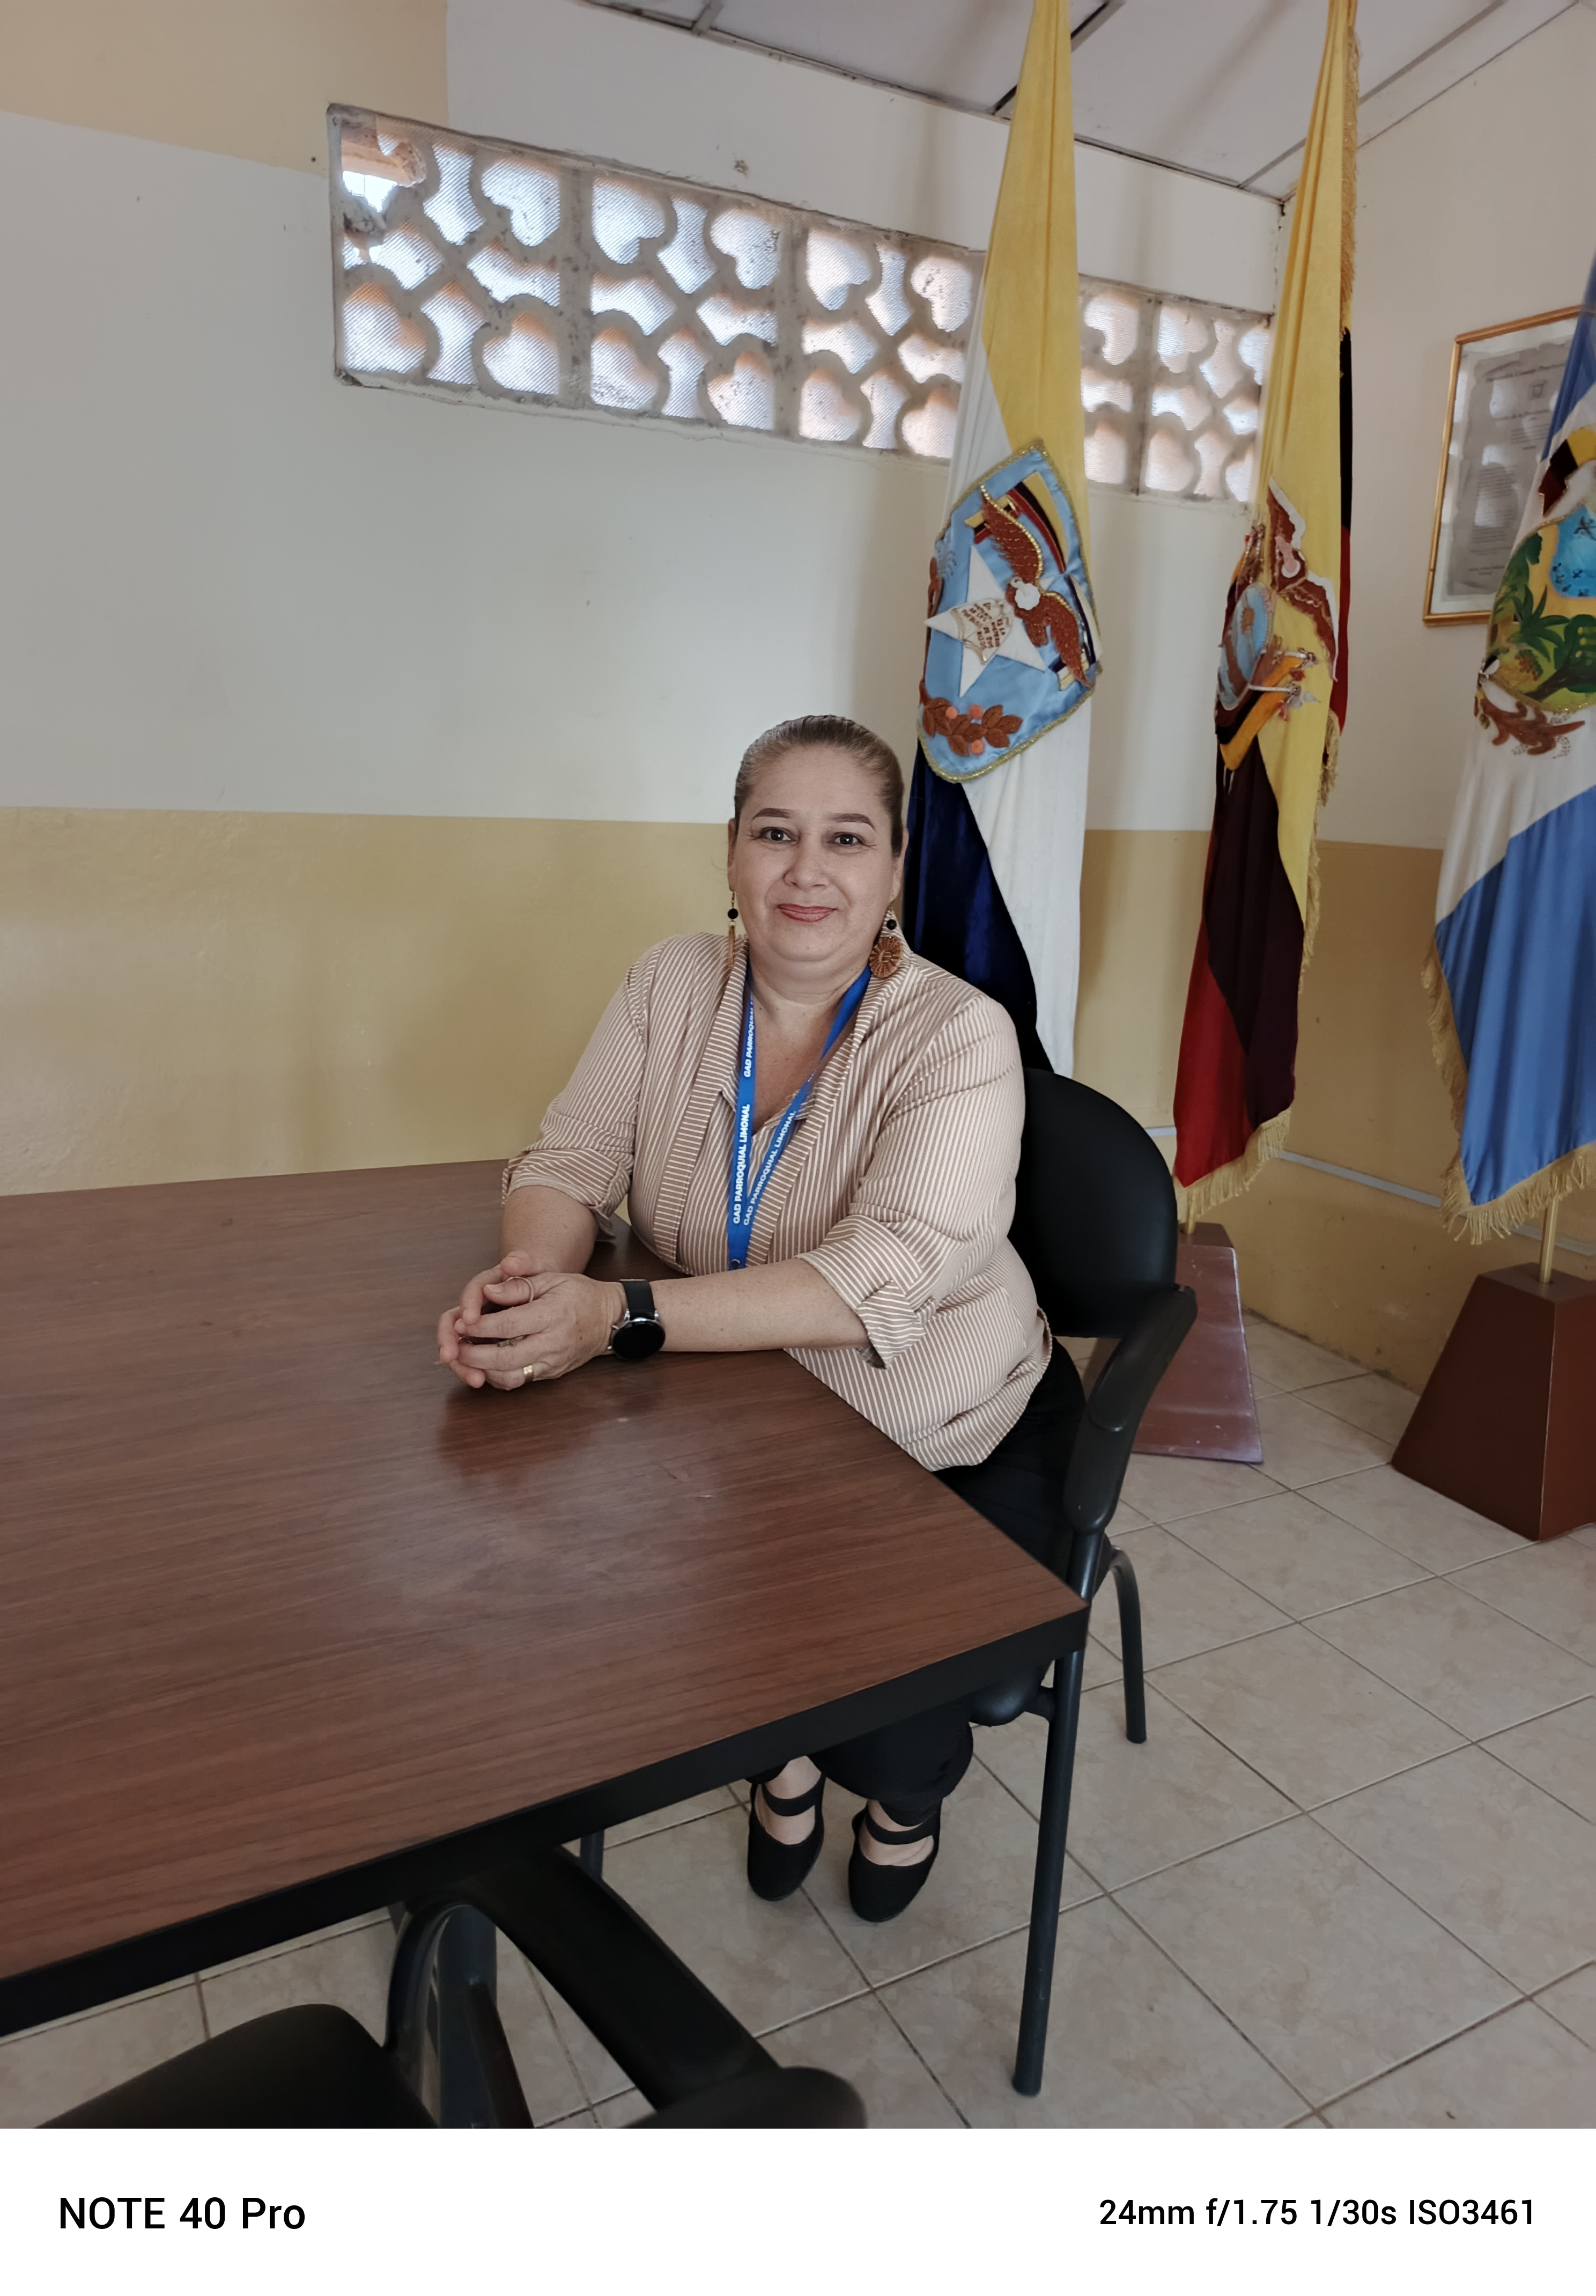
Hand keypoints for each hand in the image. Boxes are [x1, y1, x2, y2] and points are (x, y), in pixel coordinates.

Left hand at [437, 1258, 623, 1389]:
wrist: (609, 1318)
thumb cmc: (579, 1294)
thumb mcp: (551, 1279)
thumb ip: (518, 1285)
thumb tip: (488, 1292)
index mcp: (553, 1314)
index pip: (508, 1325)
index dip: (480, 1326)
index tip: (461, 1322)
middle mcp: (553, 1343)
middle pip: (505, 1358)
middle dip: (473, 1354)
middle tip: (455, 1346)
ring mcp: (552, 1362)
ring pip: (510, 1377)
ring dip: (482, 1370)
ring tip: (466, 1356)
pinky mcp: (550, 1374)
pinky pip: (519, 1381)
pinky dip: (497, 1375)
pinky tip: (484, 1364)